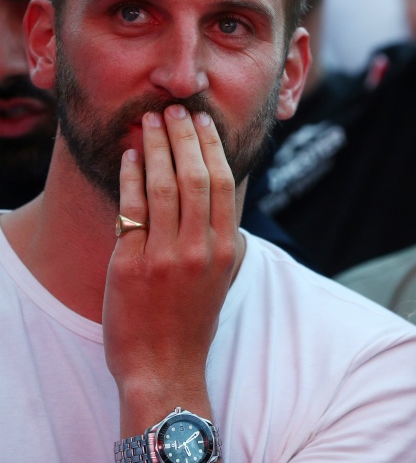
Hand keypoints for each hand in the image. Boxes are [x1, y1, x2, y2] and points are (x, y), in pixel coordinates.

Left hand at [104, 105, 238, 429]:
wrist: (164, 364)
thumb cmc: (193, 320)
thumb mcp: (223, 277)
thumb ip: (227, 239)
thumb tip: (224, 201)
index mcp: (226, 248)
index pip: (222, 184)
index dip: (212, 147)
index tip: (202, 122)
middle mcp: (199, 248)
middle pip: (196, 177)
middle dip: (184, 137)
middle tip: (175, 110)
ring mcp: (165, 256)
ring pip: (165, 187)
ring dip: (157, 148)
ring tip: (149, 122)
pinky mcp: (132, 265)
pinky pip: (133, 210)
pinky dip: (131, 178)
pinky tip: (128, 157)